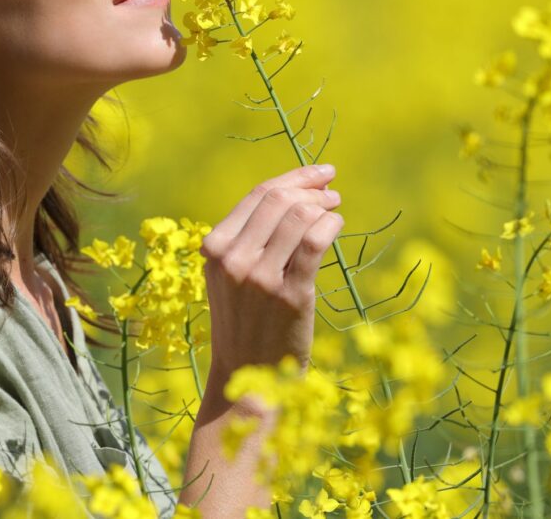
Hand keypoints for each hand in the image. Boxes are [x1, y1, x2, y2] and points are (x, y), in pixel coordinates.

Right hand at [199, 163, 343, 394]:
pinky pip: (314, 241)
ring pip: (299, 216)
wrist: (247, 377)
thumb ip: (248, 237)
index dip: (294, 177)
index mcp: (214, 248)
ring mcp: (260, 278)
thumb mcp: (230, 276)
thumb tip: (294, 192)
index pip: (257, 195)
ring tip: (334, 209)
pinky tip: (336, 225)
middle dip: (311, 187)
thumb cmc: (245, 322)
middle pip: (279, 199)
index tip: (318, 173)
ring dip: (324, 206)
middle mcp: (232, 259)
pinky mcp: (289, 295)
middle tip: (332, 191)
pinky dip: (331, 224)